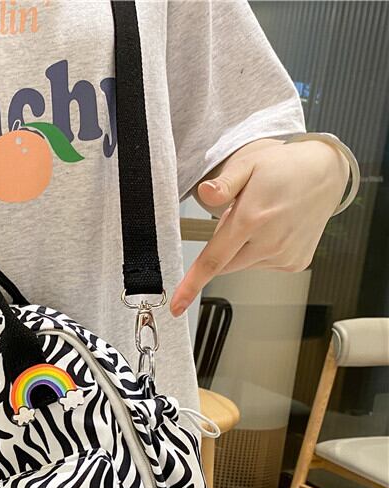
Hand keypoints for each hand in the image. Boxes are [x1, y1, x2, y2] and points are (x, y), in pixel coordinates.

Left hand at [171, 138, 349, 315]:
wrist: (325, 172)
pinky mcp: (295, 263)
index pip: (213, 260)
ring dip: (244, 248)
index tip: (176, 305)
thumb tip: (205, 192)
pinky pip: (262, 265)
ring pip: (243, 264)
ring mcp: (284, 256)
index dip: (191, 285)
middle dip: (224, 246)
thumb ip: (224, 183)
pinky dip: (261, 251)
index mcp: (252, 219)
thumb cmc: (284, 168)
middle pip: (225, 263)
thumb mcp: (248, 166)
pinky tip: (276, 229)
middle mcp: (270, 242)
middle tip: (242, 215)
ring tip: (264, 218)